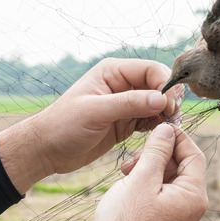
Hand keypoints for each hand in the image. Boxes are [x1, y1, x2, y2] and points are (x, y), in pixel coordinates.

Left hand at [0, 58, 184, 193]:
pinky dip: (158, 125)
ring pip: (157, 103)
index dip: (164, 84)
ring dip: (166, 114)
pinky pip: (151, 119)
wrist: (47, 150)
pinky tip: (158, 134)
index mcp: (113, 72)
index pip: (151, 69)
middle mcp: (122, 84)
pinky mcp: (127, 122)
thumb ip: (129, 103)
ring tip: (168, 127)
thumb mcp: (96, 111)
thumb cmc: (64, 125)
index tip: (168, 105)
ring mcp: (126, 104)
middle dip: (168, 99)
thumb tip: (161, 99)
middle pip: (158, 85)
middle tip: (172, 118)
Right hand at [76, 123, 207, 220]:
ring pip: (169, 183)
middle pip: (182, 169)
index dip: (177, 138)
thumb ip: (157, 151)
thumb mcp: (141, 179)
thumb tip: (167, 129)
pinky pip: (162, 198)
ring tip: (125, 171)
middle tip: (134, 156)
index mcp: (193, 198)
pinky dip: (147, 187)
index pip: (194, 156)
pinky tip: (128, 185)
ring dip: (149, 170)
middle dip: (158, 157)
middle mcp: (192, 210)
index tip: (159, 126)